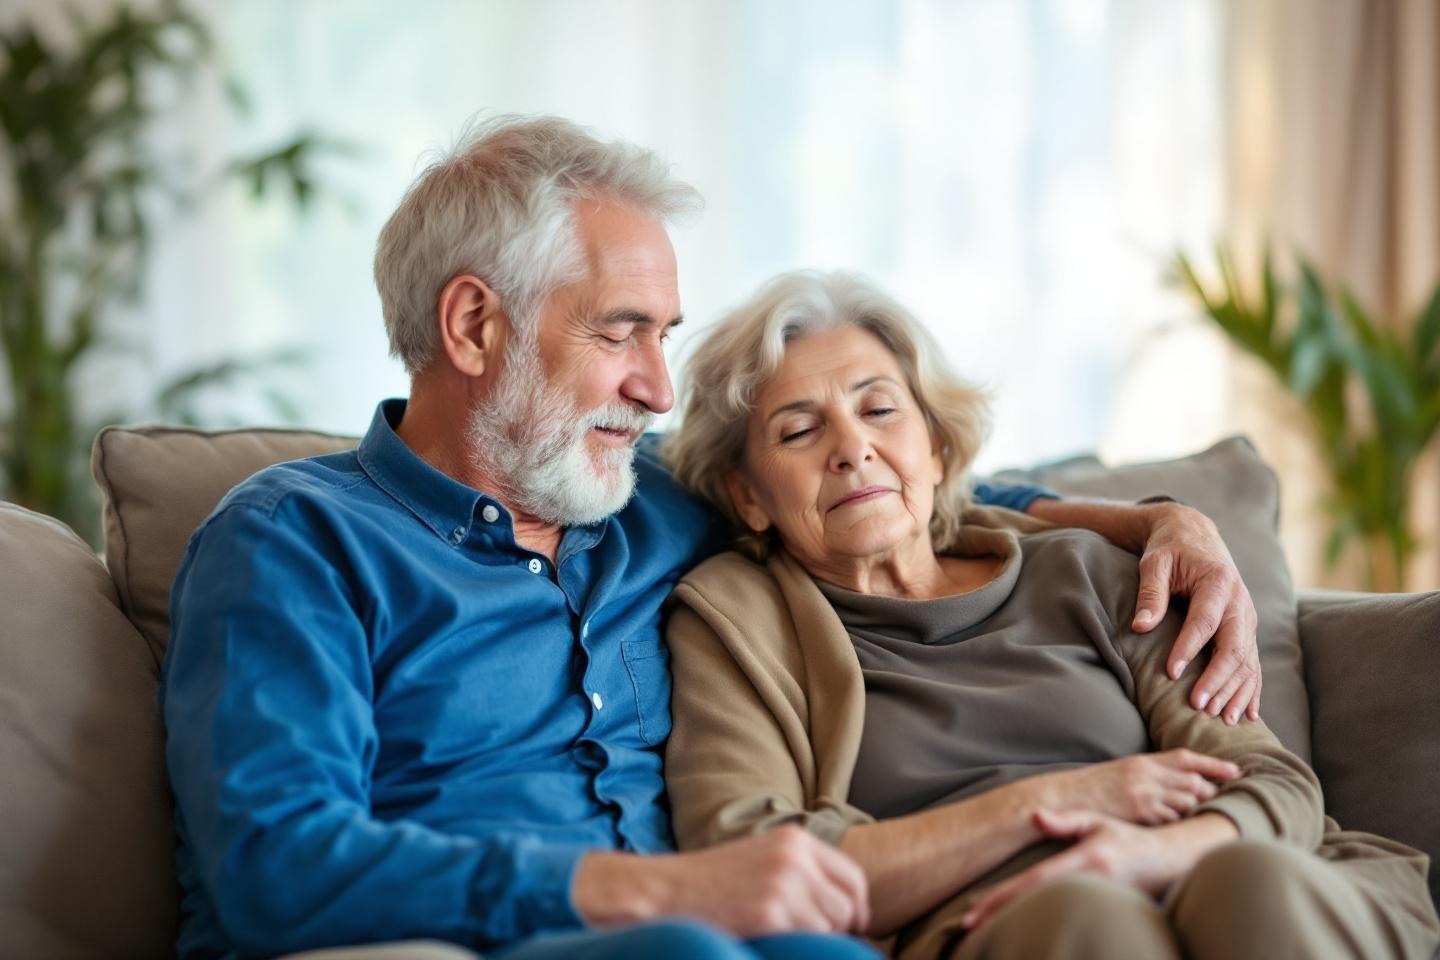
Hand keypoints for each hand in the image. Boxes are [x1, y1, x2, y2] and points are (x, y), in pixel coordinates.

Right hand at [572, 825, 870, 936]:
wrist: (665, 891)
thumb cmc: (714, 883)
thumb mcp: (763, 860)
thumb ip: (804, 872)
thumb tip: (850, 906)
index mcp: (795, 839)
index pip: (852, 878)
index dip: (856, 909)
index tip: (850, 927)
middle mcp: (794, 856)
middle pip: (847, 906)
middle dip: (837, 930)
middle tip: (809, 939)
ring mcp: (783, 884)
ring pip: (830, 928)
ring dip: (812, 941)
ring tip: (778, 935)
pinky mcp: (770, 913)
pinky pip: (809, 942)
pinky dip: (794, 948)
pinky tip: (768, 939)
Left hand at [960, 810, 1237, 928]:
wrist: (1171, 862)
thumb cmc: (1128, 839)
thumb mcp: (1097, 823)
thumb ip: (1064, 821)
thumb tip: (1032, 816)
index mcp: (1082, 862)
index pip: (1032, 883)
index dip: (1001, 898)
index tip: (972, 912)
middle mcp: (1088, 886)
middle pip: (1033, 905)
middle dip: (999, 916)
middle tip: (967, 925)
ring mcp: (1097, 903)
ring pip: (1047, 915)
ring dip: (1016, 922)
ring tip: (983, 928)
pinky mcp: (1103, 913)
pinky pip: (1063, 919)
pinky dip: (1038, 922)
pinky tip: (1018, 925)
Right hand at [1029, 750, 1239, 824]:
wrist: (1066, 798)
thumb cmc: (1094, 787)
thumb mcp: (1123, 771)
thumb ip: (1150, 773)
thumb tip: (1178, 781)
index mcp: (1143, 761)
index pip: (1186, 758)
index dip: (1214, 764)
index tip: (1236, 771)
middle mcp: (1146, 774)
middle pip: (1193, 782)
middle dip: (1211, 791)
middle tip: (1222, 799)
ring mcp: (1143, 794)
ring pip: (1187, 801)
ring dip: (1197, 809)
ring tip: (1204, 815)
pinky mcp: (1140, 813)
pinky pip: (1171, 819)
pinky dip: (1179, 823)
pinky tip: (1178, 827)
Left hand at [1133, 503, 1260, 723]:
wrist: (1196, 536)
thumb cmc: (1170, 550)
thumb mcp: (1155, 563)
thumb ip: (1151, 593)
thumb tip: (1140, 626)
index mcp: (1218, 583)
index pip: (1204, 621)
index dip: (1189, 648)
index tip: (1171, 673)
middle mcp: (1241, 603)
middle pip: (1234, 646)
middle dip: (1218, 679)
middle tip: (1199, 706)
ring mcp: (1248, 619)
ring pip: (1248, 661)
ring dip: (1236, 691)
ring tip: (1222, 720)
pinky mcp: (1248, 631)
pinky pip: (1253, 663)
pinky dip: (1251, 690)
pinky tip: (1248, 715)